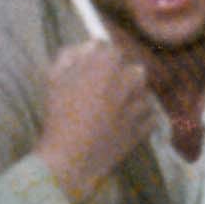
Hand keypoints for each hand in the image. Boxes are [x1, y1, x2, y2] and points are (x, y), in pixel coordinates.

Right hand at [33, 39, 155, 203]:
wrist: (69, 157)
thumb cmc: (58, 115)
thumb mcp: (54, 78)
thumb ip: (71, 55)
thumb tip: (90, 46)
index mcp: (106, 65)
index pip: (112, 50)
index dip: (102, 59)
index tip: (93, 70)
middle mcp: (128, 81)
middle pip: (135, 70)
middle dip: (124, 76)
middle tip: (107, 89)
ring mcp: (138, 106)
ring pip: (144, 93)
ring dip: (134, 97)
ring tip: (118, 108)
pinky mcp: (143, 129)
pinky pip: (150, 118)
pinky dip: (142, 119)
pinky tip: (127, 124)